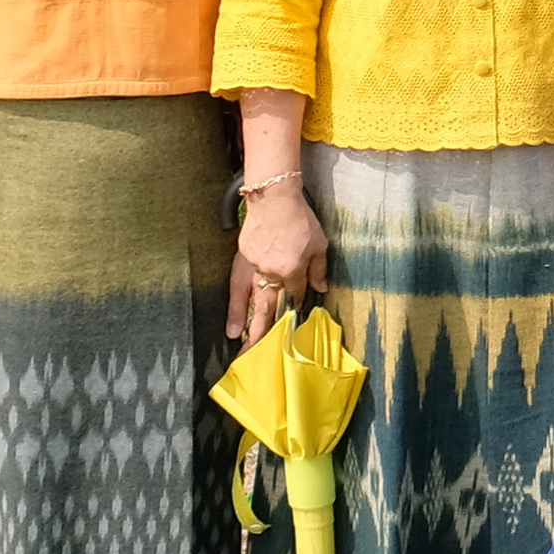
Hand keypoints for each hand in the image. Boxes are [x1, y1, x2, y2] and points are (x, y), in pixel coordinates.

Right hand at [229, 185, 326, 342]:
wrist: (273, 197)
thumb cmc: (300, 218)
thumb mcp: (319, 243)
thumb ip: (319, 268)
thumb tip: (321, 288)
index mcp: (292, 270)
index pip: (297, 294)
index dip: (299, 302)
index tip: (299, 311)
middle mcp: (271, 272)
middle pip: (268, 308)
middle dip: (264, 333)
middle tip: (259, 355)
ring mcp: (255, 267)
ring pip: (252, 300)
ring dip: (249, 325)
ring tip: (243, 346)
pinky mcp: (243, 259)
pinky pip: (240, 286)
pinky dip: (237, 305)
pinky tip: (233, 324)